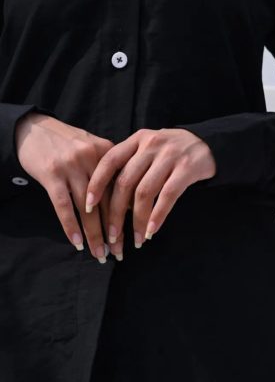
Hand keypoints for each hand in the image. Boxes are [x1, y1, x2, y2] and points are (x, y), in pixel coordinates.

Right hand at [15, 112, 117, 262]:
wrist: (34, 127)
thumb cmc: (68, 143)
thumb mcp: (94, 149)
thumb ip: (110, 171)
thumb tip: (128, 203)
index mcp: (108, 153)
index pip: (122, 190)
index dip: (128, 216)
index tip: (133, 236)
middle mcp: (92, 159)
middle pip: (107, 202)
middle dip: (114, 231)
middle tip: (119, 253)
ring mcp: (71, 166)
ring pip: (87, 208)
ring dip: (94, 234)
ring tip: (100, 254)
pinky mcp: (51, 174)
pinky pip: (63, 205)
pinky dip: (71, 226)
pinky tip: (77, 242)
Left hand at [85, 128, 216, 252]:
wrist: (208, 143)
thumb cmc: (172, 151)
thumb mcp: (148, 148)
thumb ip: (130, 164)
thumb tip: (108, 199)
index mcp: (137, 140)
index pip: (110, 161)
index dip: (97, 184)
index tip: (88, 205)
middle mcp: (151, 145)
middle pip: (125, 182)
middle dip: (116, 213)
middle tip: (112, 236)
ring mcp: (170, 156)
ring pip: (145, 192)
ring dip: (138, 220)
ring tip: (136, 239)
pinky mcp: (187, 168)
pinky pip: (168, 196)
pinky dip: (158, 216)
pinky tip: (152, 231)